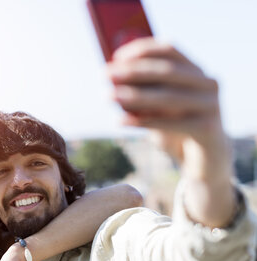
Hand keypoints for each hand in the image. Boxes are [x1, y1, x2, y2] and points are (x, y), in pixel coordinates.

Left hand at [107, 37, 223, 153]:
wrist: (206, 155)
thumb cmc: (176, 124)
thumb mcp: (161, 104)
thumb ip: (144, 90)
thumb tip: (112, 78)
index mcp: (196, 70)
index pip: (170, 49)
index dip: (143, 49)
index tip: (116, 56)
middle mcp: (208, 83)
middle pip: (168, 72)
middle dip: (133, 71)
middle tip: (105, 74)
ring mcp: (211, 105)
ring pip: (168, 98)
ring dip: (133, 96)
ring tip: (108, 96)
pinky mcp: (206, 128)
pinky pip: (170, 123)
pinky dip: (142, 121)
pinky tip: (120, 121)